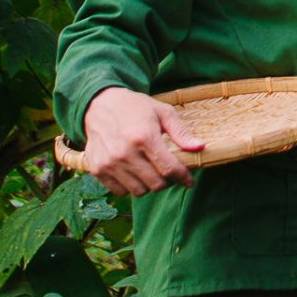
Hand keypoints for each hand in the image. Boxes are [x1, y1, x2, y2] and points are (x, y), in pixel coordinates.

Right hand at [80, 86, 203, 196]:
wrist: (100, 105)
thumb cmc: (136, 107)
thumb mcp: (163, 112)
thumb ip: (181, 132)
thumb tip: (200, 148)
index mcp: (144, 137)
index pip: (169, 168)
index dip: (183, 178)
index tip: (189, 181)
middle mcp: (124, 153)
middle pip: (155, 184)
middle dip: (167, 181)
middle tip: (169, 172)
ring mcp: (108, 163)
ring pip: (138, 191)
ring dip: (149, 185)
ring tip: (151, 171)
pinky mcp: (96, 169)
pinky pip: (119, 191)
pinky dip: (130, 187)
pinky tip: (134, 172)